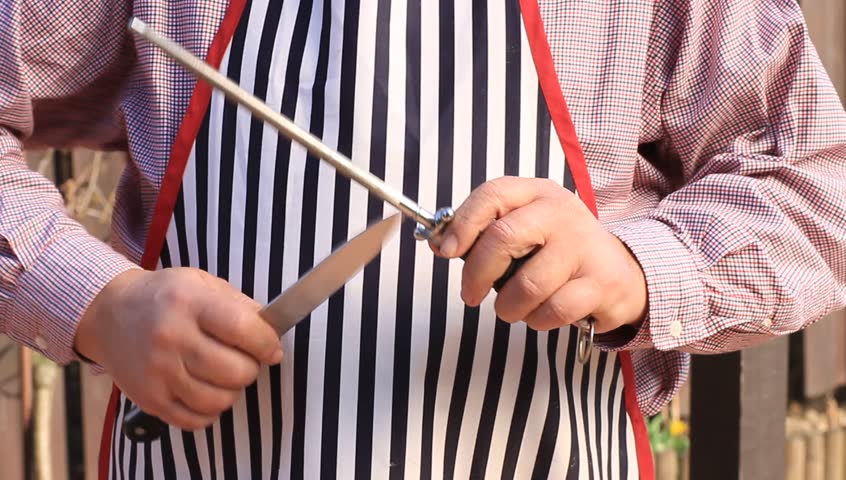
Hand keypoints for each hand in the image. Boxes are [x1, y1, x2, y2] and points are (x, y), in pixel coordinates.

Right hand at [74, 267, 282, 430]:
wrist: (110, 313)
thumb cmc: (164, 297)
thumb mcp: (201, 283)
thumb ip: (239, 305)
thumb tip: (271, 331)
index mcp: (189, 303)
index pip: (242, 328)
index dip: (266, 343)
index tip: (272, 348)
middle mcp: (171, 337)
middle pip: (234, 371)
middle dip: (251, 368)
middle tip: (246, 360)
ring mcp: (157, 371)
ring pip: (219, 400)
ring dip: (232, 391)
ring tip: (225, 375)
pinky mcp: (149, 398)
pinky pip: (195, 420)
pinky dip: (210, 411)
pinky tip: (206, 391)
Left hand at [430, 177, 646, 332]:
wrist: (623, 273)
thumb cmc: (559, 253)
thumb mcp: (525, 229)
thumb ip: (483, 233)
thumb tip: (438, 243)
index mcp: (537, 193)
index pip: (493, 194)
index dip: (463, 224)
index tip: (446, 252)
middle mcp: (562, 213)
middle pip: (503, 238)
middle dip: (476, 274)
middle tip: (470, 295)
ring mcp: (584, 246)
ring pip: (528, 284)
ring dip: (509, 306)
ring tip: (512, 309)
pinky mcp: (600, 282)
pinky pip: (553, 309)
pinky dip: (537, 320)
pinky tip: (541, 315)